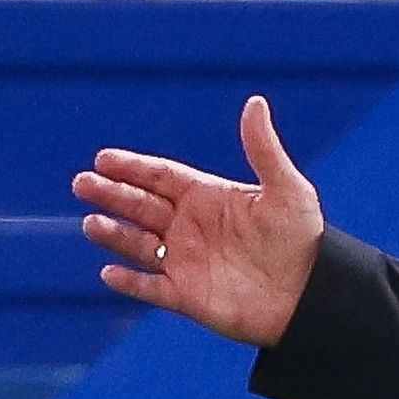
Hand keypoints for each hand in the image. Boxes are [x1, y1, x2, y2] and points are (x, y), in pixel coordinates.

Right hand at [73, 95, 324, 347]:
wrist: (314, 294)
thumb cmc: (304, 239)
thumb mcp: (287, 190)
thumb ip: (264, 149)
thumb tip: (255, 102)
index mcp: (208, 198)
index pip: (160, 177)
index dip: (132, 167)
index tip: (103, 159)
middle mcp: (190, 227)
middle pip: (140, 205)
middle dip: (111, 194)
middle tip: (84, 184)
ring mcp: (186, 261)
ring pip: (137, 245)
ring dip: (114, 234)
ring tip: (93, 224)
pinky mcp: (187, 296)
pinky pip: (150, 289)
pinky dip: (129, 282)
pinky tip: (110, 272)